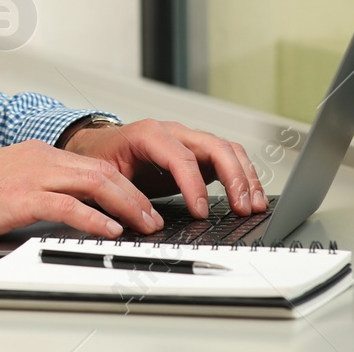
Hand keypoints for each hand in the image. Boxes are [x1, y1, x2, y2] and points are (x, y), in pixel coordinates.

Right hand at [0, 140, 166, 254]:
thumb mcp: (3, 186)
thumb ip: (34, 192)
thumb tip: (62, 213)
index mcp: (34, 154)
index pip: (90, 164)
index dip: (122, 184)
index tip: (139, 204)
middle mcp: (37, 158)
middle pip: (101, 169)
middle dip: (135, 194)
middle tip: (153, 217)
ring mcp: (29, 175)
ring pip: (94, 182)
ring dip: (126, 205)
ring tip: (143, 225)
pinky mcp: (19, 197)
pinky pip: (68, 205)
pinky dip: (95, 218)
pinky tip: (109, 231)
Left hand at [61, 118, 266, 219]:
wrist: (99, 145)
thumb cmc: (102, 158)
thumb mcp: (104, 176)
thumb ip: (123, 195)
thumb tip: (145, 221)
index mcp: (147, 134)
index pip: (180, 156)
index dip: (194, 185)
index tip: (201, 212)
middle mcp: (173, 132)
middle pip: (214, 146)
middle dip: (233, 177)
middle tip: (242, 208)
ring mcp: (188, 140)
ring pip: (226, 149)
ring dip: (245, 176)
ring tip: (255, 205)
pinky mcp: (197, 152)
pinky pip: (227, 157)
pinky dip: (243, 175)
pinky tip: (250, 197)